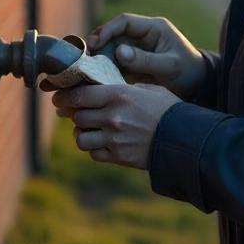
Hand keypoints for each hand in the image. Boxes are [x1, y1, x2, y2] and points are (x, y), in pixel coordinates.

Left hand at [53, 83, 180, 168]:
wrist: (184, 138)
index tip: (58, 98)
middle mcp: (112, 117)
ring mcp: (113, 138)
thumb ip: (123, 88)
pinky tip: (102, 143)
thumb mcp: (147, 88)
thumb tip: (104, 87)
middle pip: (77, 116)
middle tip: (75, 113)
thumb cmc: (168, 109)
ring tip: (90, 130)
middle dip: (74, 115)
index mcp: (118, 95)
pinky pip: (94, 154)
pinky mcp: (118, 156)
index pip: (79, 95)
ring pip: (81, 138)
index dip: (64, 97)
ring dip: (83, 133)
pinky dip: (94, 149)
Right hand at [88, 13, 205, 99]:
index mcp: (154, 28)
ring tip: (85, 68)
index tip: (95, 43)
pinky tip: (94, 76)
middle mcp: (142, 34)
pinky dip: (103, 67)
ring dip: (98, 57)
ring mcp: (136, 47)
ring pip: (110, 47)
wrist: (196, 85)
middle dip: (97, 44)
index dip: (108, 30)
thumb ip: (145, 60)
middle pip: (113, 33)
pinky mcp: (132, 61)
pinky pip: (113, 60)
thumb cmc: (187, 72)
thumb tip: (119, 52)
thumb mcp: (169, 66)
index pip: (125, 21)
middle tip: (84, 58)